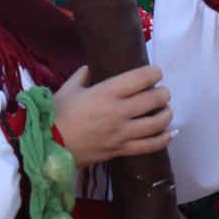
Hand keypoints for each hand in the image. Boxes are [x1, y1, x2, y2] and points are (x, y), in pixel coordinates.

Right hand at [52, 65, 172, 167]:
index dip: (154, 73)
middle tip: (162, 92)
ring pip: (157, 123)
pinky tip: (169, 134)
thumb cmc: (57, 114)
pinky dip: (163, 139)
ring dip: (166, 114)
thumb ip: (84, 75)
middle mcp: (119, 112)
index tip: (156, 72)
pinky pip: (149, 146)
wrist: (49, 146)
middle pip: (154, 100)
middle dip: (163, 93)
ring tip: (165, 110)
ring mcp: (122, 133)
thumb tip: (94, 68)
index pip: (141, 79)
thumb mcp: (69, 88)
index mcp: (107, 93)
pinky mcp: (121, 150)